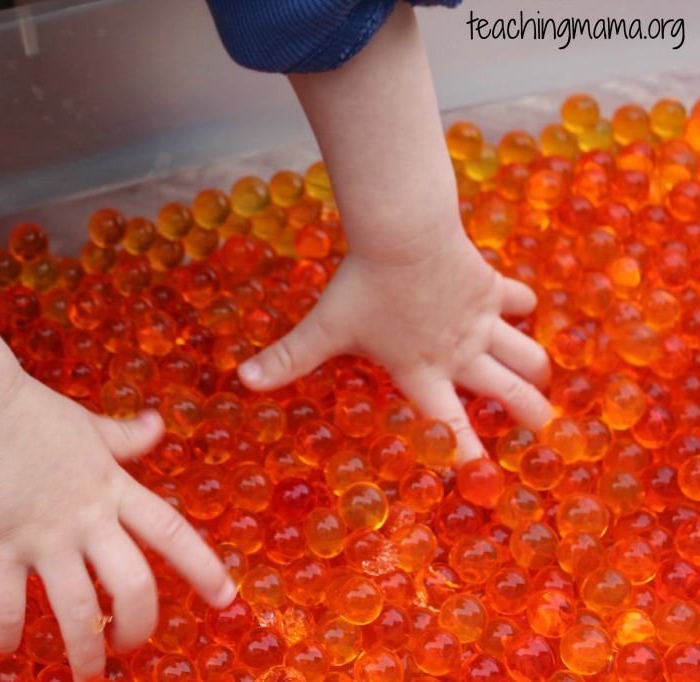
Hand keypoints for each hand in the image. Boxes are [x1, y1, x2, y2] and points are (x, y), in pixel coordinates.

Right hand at [0, 372, 235, 680]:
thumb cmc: (29, 412)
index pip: (170, 531)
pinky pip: (6, 606)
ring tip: (86, 673)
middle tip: (132, 646)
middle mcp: (86, 519)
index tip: (227, 598)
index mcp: (112, 489)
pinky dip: (5, 634)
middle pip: (132, 584)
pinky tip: (4, 647)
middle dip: (140, 625)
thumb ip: (124, 437)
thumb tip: (158, 425)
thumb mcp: (87, 425)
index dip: (203, 567)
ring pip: (77, 610)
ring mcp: (43, 537)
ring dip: (85, 650)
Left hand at [238, 230, 552, 463]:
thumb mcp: (324, 328)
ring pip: (524, 352)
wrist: (403, 234)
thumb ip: (288, 358)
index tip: (484, 480)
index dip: (467, 456)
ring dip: (535, 366)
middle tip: (543, 430)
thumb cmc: (363, 286)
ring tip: (544, 378)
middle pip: (509, 394)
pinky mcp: (490, 287)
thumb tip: (243, 379)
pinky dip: (522, 305)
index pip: (451, 428)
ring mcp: (480, 320)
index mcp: (422, 373)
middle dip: (530, 416)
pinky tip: (524, 306)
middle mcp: (459, 354)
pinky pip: (517, 299)